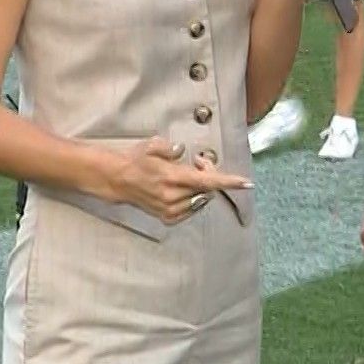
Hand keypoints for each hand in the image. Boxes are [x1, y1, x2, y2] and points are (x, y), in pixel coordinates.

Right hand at [104, 137, 251, 224]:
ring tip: (185, 176)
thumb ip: (171, 148)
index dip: (229, 181)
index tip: (246, 183)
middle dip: (209, 173)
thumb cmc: (136, 160)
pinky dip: (192, 199)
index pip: (207, 180)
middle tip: (199, 161)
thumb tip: (183, 152)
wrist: (118, 180)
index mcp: (171, 177)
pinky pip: (191, 209)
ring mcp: (169, 209)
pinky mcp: (167, 217)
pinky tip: (182, 190)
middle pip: (206, 188)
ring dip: (200, 188)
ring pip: (200, 200)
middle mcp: (172, 196)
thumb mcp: (153, 146)